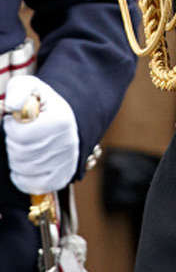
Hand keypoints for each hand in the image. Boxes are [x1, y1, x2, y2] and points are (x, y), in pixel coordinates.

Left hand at [3, 76, 78, 193]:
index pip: (20, 134)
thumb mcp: (30, 87)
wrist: (64, 118)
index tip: (18, 119)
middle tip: (21, 132)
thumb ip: (18, 91)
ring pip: (21, 169)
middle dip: (12, 142)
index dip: (11, 126)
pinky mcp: (61, 177)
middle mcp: (67, 144)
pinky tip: (23, 163)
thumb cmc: (41, 102)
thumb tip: (13, 106)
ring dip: (15, 157)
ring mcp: (65, 163)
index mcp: (60, 121)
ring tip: (25, 144)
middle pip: (19, 153)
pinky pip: (29, 184)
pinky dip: (20, 177)